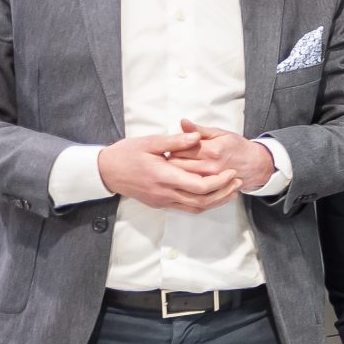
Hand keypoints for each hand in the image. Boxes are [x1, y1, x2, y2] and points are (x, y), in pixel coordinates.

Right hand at [99, 130, 241, 211]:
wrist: (105, 171)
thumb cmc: (126, 154)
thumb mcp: (149, 142)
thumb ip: (175, 141)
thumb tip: (197, 136)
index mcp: (164, 177)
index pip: (200, 186)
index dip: (220, 182)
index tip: (232, 172)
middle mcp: (165, 193)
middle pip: (202, 201)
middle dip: (224, 192)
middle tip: (238, 181)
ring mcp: (162, 201)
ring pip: (196, 208)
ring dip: (216, 201)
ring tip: (232, 190)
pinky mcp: (160, 204)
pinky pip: (186, 208)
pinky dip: (203, 203)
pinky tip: (213, 195)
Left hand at [173, 121, 276, 192]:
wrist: (255, 165)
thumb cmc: (237, 147)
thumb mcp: (220, 133)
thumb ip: (199, 130)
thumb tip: (182, 122)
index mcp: (212, 149)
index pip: (180, 148)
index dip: (171, 146)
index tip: (171, 145)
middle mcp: (210, 166)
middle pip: (177, 164)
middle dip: (169, 160)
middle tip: (169, 156)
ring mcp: (210, 180)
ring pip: (181, 177)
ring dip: (174, 172)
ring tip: (176, 165)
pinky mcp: (211, 189)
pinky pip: (190, 187)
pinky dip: (183, 181)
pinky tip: (184, 176)